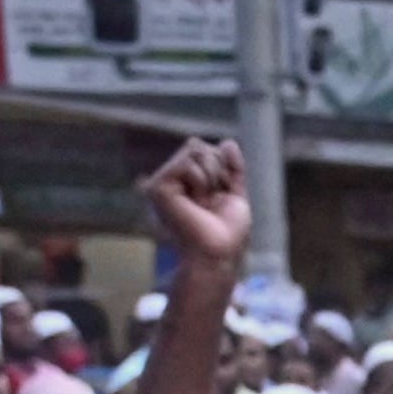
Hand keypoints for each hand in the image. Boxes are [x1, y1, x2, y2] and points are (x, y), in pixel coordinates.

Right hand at [143, 138, 250, 266]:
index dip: (224, 171)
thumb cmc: (228, 231)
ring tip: (204, 202)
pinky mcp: (158, 186)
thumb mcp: (235, 194)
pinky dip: (201, 181)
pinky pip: (187, 162)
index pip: (207, 150)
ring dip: (212, 178)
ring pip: (195, 150)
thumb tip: (228, 142)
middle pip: (200, 146)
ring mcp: (162, 181)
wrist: (220, 251)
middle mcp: (170, 178)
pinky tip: (195, 201)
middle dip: (218, 171)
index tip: (221, 196)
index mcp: (185, 180)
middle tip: (212, 201)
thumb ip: (232, 168)